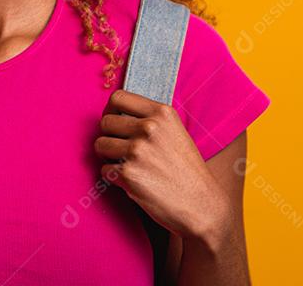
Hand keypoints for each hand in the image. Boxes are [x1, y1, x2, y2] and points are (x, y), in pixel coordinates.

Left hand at [94, 89, 230, 243]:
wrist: (201, 205)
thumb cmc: (188, 171)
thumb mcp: (176, 132)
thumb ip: (151, 120)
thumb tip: (118, 113)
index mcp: (162, 113)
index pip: (118, 97)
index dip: (111, 110)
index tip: (115, 122)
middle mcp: (149, 128)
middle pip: (106, 122)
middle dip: (109, 136)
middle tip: (120, 148)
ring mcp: (137, 150)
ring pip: (100, 144)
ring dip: (108, 156)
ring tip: (125, 165)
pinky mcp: (128, 174)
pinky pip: (104, 169)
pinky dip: (113, 177)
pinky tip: (131, 181)